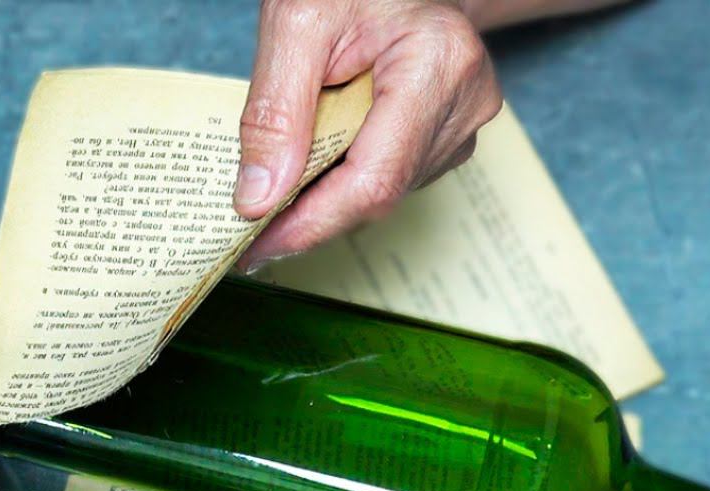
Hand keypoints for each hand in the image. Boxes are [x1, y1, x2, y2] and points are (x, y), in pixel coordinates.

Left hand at [232, 0, 502, 271]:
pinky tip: (306, 166)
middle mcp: (465, 102)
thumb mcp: (295, 24)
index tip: (254, 247)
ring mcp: (462, 122)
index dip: (310, 224)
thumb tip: (257, 200)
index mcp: (438, 63)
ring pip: (382, 192)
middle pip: (378, 193)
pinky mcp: (448, 134)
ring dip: (321, 199)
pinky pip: (388, 176)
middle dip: (308, 217)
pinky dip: (340, 179)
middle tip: (244, 230)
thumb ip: (275, 111)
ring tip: (269, 189)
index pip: (374, 179)